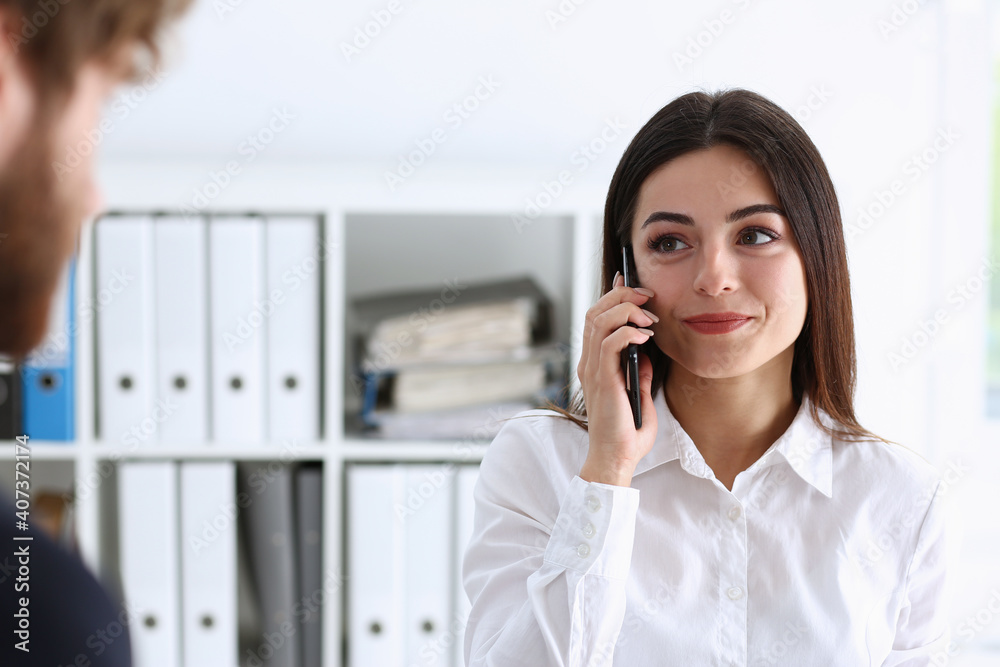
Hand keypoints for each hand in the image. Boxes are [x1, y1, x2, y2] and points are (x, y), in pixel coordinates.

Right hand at [576, 271, 658, 486]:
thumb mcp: (638, 394)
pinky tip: (646, 337)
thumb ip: (638, 371)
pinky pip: (610, 342)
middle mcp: (589, 362)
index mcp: (595, 364)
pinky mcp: (601, 378)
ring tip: (648, 315)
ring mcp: (592, 369)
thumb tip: (644, 351)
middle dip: (622, 295)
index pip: (598, 318)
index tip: (631, 282)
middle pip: (596, 310)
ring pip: (599, 319)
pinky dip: (628, 332)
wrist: (615, 459)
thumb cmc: (626, 433)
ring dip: (626, 309)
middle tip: (646, 296)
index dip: (612, 295)